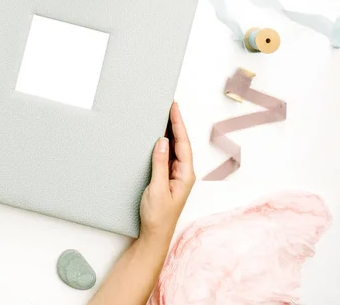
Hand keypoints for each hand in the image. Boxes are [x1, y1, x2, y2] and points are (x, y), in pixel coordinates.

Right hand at [139, 102, 194, 244]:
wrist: (154, 235)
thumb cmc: (157, 216)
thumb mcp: (157, 188)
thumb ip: (160, 164)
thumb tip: (162, 141)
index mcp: (185, 174)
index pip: (183, 143)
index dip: (178, 123)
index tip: (173, 107)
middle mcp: (183, 172)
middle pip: (181, 142)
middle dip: (176, 123)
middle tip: (169, 104)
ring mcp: (175, 174)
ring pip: (174, 147)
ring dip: (170, 131)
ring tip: (163, 114)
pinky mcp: (167, 177)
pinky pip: (167, 155)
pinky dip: (163, 142)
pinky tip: (158, 135)